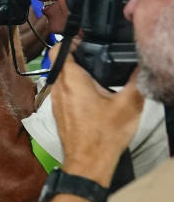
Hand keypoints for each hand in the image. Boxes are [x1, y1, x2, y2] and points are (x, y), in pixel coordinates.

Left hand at [52, 48, 143, 186]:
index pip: (58, 50)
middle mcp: (59, 89)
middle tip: (98, 52)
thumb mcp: (129, 104)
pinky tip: (95, 92)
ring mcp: (56, 102)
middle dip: (78, 54)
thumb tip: (144, 64)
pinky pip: (65, 92)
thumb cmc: (104, 136)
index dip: (70, 39)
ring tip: (99, 71)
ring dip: (77, 71)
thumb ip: (137, 80)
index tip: (86, 38)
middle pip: (61, 62)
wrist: (88, 164)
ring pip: (62, 77)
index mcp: (71, 81)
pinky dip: (76, 87)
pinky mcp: (60, 113)